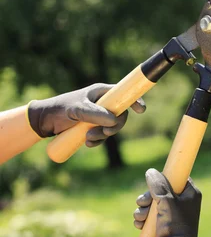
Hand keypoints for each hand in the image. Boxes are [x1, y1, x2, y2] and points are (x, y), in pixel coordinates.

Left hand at [28, 83, 145, 146]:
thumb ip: (95, 114)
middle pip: (120, 115)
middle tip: (104, 132)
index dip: (134, 101)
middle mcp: (102, 102)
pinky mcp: (93, 126)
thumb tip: (115, 120)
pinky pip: (103, 135)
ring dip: (103, 136)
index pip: (124, 94)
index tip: (140, 110)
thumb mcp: (77, 110)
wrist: (44, 121)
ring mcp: (98, 115)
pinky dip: (98, 141)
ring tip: (88, 139)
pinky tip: (87, 144)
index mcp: (101, 92)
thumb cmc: (60, 109)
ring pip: (111, 127)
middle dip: (114, 127)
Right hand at [134, 168, 201, 236]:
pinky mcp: (163, 226)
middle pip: (160, 191)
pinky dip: (142, 219)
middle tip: (142, 203)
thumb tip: (151, 171)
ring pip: (152, 204)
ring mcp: (173, 215)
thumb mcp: (166, 200)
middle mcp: (183, 203)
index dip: (164, 178)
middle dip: (147, 197)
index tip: (154, 182)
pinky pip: (150, 217)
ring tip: (140, 218)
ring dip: (142, 209)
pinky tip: (139, 224)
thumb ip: (158, 184)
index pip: (177, 178)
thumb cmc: (175, 224)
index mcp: (190, 194)